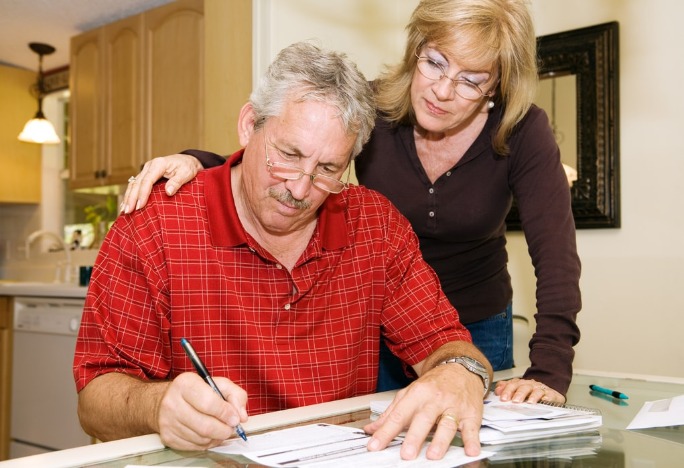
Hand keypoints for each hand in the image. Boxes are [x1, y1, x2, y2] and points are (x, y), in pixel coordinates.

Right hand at [120, 154, 202, 213]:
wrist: (187, 160)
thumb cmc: (187, 167)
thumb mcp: (186, 173)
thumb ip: (177, 182)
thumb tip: (168, 192)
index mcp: (158, 164)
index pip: (147, 180)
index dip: (142, 194)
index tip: (140, 206)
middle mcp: (150, 166)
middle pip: (137, 182)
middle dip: (131, 197)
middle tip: (128, 211)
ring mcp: (146, 170)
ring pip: (133, 184)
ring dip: (128, 197)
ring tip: (124, 210)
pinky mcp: (146, 175)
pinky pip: (136, 184)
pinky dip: (130, 194)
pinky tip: (126, 204)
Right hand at [156, 372, 247, 449]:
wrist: (169, 399)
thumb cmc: (196, 391)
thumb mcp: (219, 384)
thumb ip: (235, 395)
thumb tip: (241, 416)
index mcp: (185, 384)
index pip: (209, 403)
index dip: (226, 413)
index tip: (235, 418)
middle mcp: (172, 402)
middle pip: (205, 426)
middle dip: (224, 430)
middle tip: (230, 427)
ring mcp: (167, 421)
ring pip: (201, 439)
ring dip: (216, 437)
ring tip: (219, 429)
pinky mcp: (167, 437)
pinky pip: (194, 447)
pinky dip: (207, 443)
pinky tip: (208, 434)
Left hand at [363, 363, 483, 459]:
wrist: (461, 369)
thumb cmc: (434, 384)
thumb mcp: (410, 393)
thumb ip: (391, 413)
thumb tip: (371, 429)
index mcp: (417, 394)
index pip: (399, 415)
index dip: (386, 432)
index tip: (375, 446)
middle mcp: (435, 399)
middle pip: (423, 419)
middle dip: (414, 438)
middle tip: (406, 454)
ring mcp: (454, 407)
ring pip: (447, 425)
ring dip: (440, 441)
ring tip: (433, 455)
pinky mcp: (471, 414)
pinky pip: (472, 429)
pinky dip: (472, 441)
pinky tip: (470, 451)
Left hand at [494, 378, 564, 403]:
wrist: (549, 389)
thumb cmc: (531, 391)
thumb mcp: (518, 389)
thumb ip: (506, 388)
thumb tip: (497, 390)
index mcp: (521, 383)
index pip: (512, 384)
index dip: (507, 390)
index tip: (503, 398)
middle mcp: (530, 385)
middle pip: (523, 387)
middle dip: (518, 393)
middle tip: (514, 401)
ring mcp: (541, 389)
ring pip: (536, 391)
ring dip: (532, 396)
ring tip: (529, 402)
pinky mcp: (551, 394)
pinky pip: (550, 395)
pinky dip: (547, 398)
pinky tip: (545, 400)